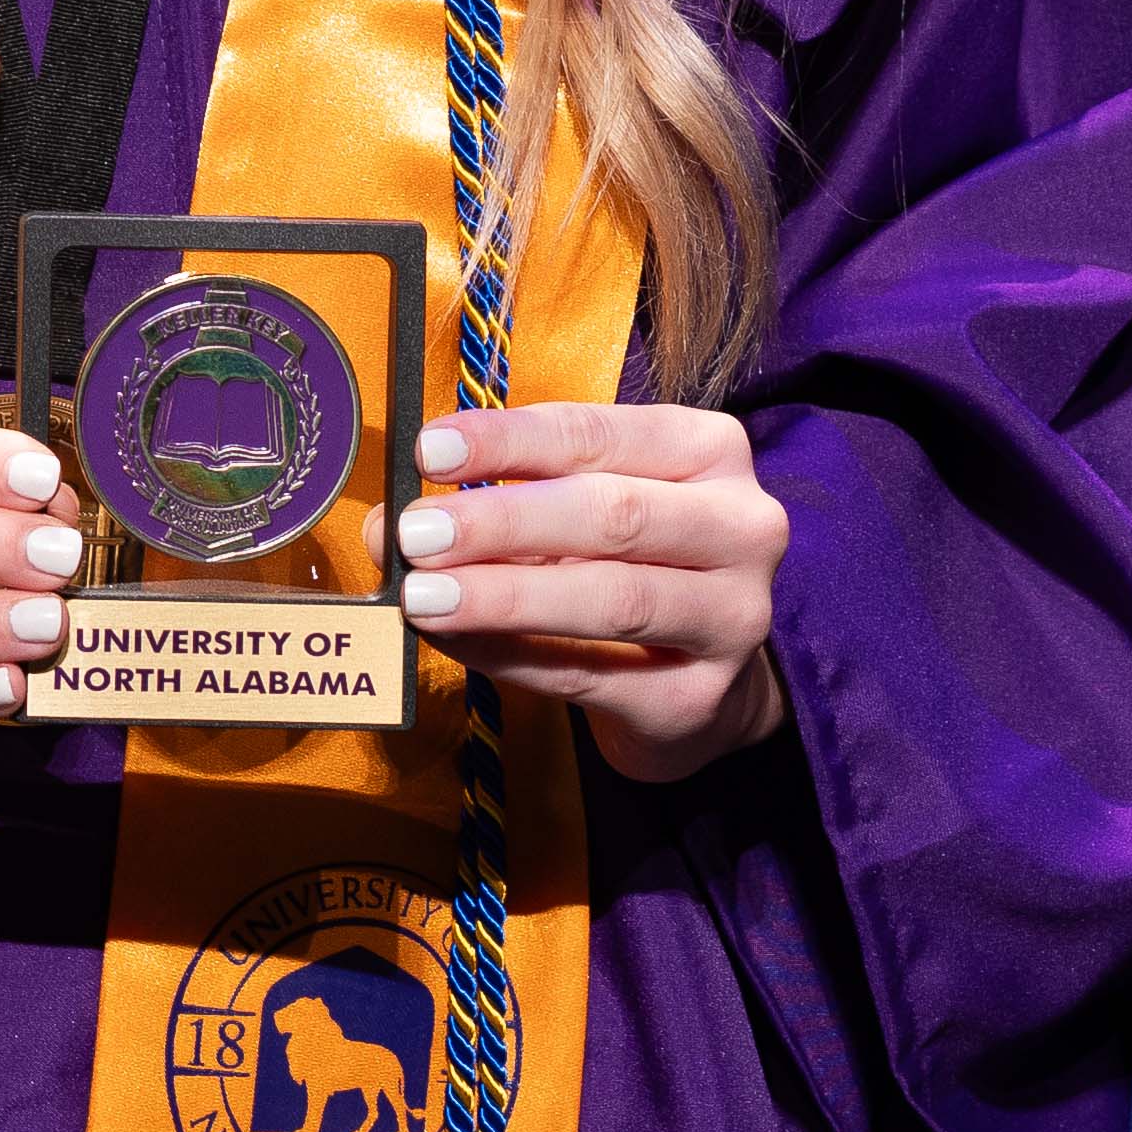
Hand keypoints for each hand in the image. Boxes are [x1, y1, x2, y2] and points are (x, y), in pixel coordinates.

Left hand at [396, 403, 790, 779]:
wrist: (704, 682)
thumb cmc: (631, 566)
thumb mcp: (576, 514)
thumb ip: (497, 503)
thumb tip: (390, 520)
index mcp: (709, 452)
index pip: (598, 433)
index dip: (508, 440)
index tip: (428, 450)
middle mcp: (741, 526)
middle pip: (612, 514)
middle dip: (503, 520)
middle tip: (417, 534)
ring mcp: (733, 617)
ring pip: (611, 597)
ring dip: (503, 596)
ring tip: (422, 597)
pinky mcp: (699, 698)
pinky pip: (587, 671)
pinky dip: (510, 654)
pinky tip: (452, 641)